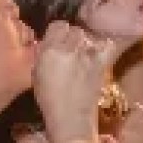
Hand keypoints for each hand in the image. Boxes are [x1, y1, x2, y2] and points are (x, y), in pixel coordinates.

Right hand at [31, 22, 109, 142]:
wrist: (71, 117)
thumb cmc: (49, 99)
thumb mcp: (37, 73)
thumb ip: (44, 54)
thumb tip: (50, 43)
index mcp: (49, 51)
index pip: (57, 25)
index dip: (59, 33)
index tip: (59, 40)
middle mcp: (69, 49)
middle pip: (75, 30)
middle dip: (73, 38)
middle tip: (71, 50)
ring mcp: (87, 55)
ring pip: (88, 37)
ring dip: (86, 43)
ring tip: (83, 56)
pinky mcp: (101, 63)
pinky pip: (105, 45)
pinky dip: (102, 47)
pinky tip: (97, 55)